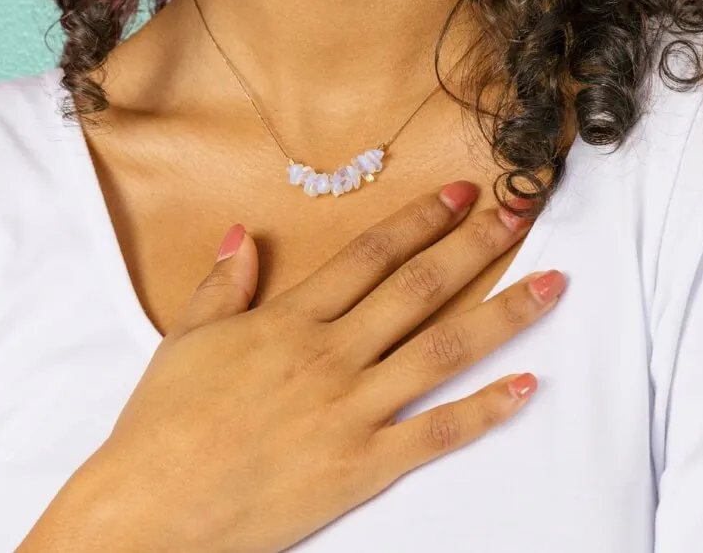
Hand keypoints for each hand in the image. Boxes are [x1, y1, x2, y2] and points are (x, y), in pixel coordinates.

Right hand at [78, 181, 564, 551]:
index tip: (461, 194)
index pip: (371, 253)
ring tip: (552, 285)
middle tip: (521, 212)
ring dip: (504, 314)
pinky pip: (437, 434)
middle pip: (420, 287)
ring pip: (444, 350)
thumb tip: (241, 234)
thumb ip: (222, 283)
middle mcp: (331, 354)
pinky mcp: (362, 467)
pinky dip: (487, 411)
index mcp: (291, 318)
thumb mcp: (185, 339)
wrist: (150, 509)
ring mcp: (351, 410)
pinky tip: (527, 387)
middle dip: (476, 245)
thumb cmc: (163, 423)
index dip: (420, 218)